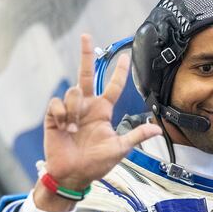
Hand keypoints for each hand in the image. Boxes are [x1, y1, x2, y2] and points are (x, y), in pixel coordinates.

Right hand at [34, 34, 160, 210]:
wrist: (73, 175)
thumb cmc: (96, 163)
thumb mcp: (119, 149)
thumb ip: (136, 136)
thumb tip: (158, 129)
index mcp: (103, 111)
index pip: (112, 86)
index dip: (119, 72)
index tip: (124, 56)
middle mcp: (88, 106)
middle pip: (86, 75)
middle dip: (86, 55)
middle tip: (86, 36)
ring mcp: (71, 110)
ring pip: (73, 91)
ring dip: (75, 108)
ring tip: (74, 128)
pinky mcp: (54, 116)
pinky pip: (57, 103)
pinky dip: (62, 114)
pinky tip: (64, 127)